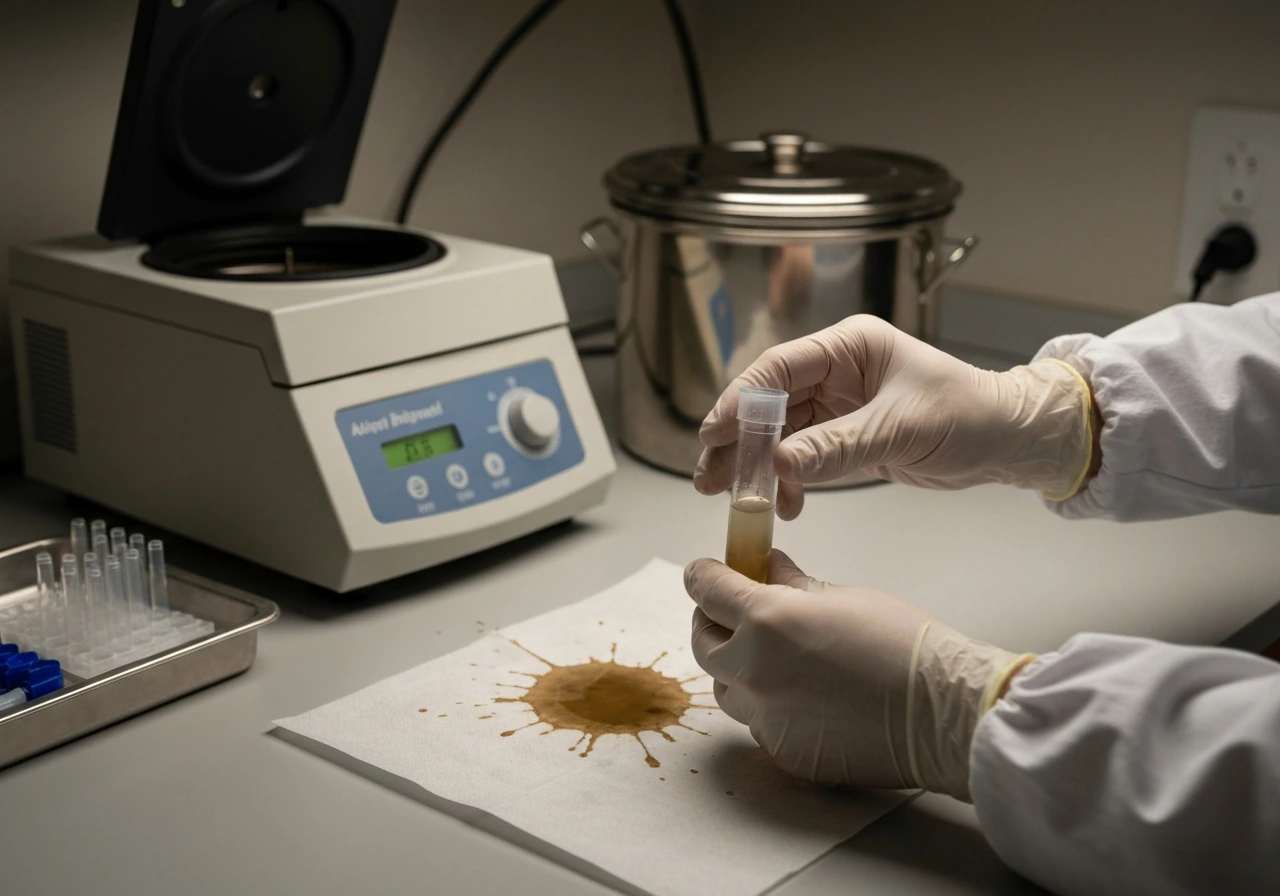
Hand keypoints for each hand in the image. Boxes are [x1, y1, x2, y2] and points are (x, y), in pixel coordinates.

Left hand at [685, 551, 1032, 800]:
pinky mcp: (784, 753)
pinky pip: (759, 724)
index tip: (705, 572)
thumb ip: (793, 585)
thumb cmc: (904, 644)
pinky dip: (769, 706)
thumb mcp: (842, 597)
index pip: (706, 590)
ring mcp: (766, 718)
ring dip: (737, 668)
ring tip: (771, 657)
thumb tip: (767, 568)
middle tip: (732, 613)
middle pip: (703, 644)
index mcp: (766, 621)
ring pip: (727, 688)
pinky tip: (803, 697)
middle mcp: (754, 671)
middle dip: (712, 623)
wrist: (945, 713)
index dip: (703, 575)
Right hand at [693, 315, 1091, 518]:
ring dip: (756, 466)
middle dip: (739, 440)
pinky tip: (784, 505)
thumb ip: (837, 447)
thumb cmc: (969, 415)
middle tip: (709, 476)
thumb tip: (779, 465)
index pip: (779, 369)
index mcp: (850, 347)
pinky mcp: (845, 436)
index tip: (715, 435)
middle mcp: (837, 371)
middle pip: (769, 402)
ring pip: (779, 434)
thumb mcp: (901, 429)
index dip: (742, 401)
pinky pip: (801, 457)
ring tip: (733, 498)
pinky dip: (787, 481)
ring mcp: (838, 404)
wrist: (1008, 441)